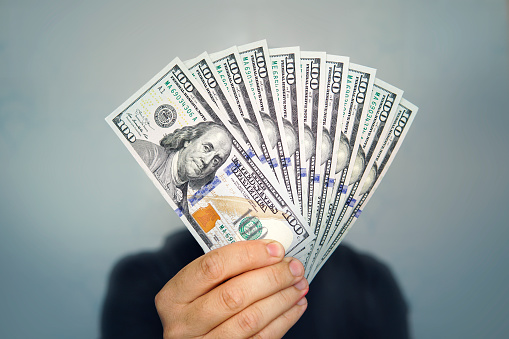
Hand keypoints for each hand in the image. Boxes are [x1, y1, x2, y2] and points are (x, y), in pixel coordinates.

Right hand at [155, 239, 308, 337]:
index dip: (248, 255)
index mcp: (173, 296)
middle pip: (234, 295)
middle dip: (271, 277)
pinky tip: (295, 305)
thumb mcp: (198, 288)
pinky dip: (284, 320)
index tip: (275, 249)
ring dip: (282, 298)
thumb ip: (225, 271)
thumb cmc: (199, 307)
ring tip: (299, 284)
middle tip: (294, 267)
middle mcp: (184, 323)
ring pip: (251, 319)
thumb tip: (270, 251)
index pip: (213, 267)